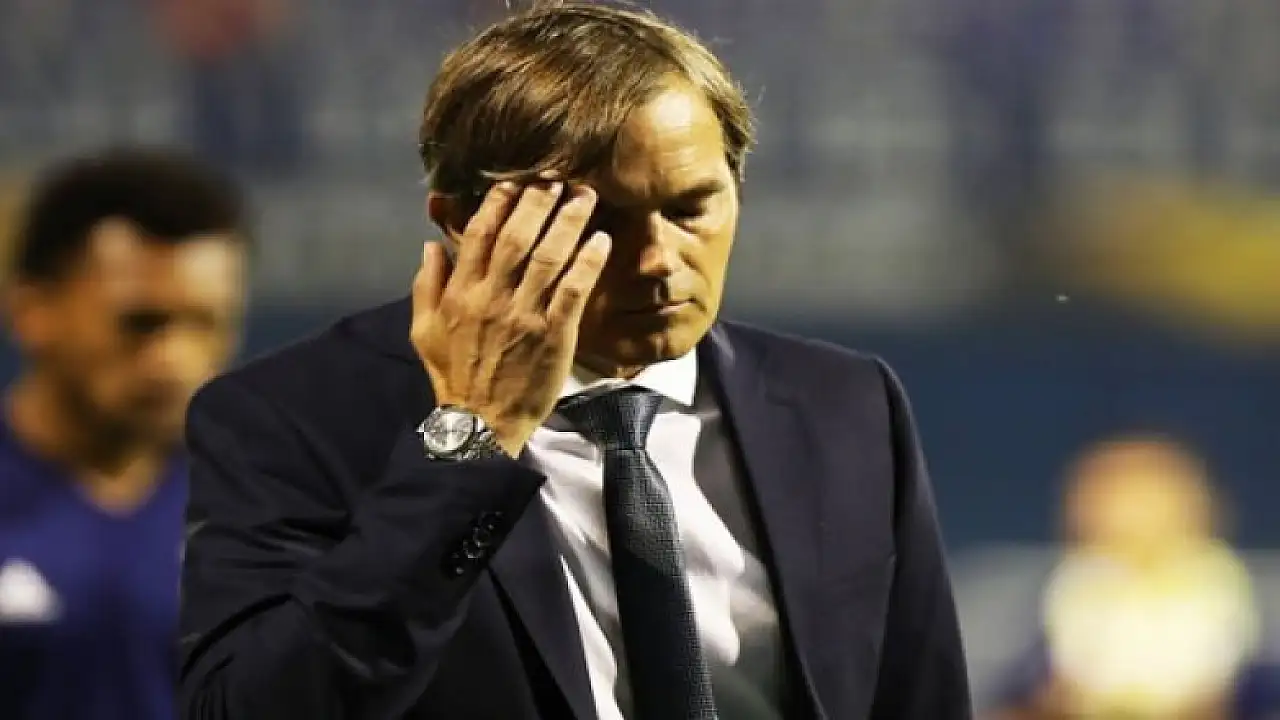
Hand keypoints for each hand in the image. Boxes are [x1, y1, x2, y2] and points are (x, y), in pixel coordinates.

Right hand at [411, 181, 610, 456]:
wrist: (481, 426)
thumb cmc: (455, 378)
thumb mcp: (424, 332)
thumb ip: (426, 286)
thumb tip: (431, 245)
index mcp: (461, 293)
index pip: (479, 234)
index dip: (499, 202)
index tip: (516, 179)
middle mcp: (492, 298)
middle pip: (518, 236)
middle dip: (540, 201)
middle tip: (560, 176)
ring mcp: (525, 315)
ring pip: (550, 256)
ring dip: (570, 222)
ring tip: (587, 196)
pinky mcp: (554, 335)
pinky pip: (574, 290)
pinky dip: (588, 262)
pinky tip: (602, 241)